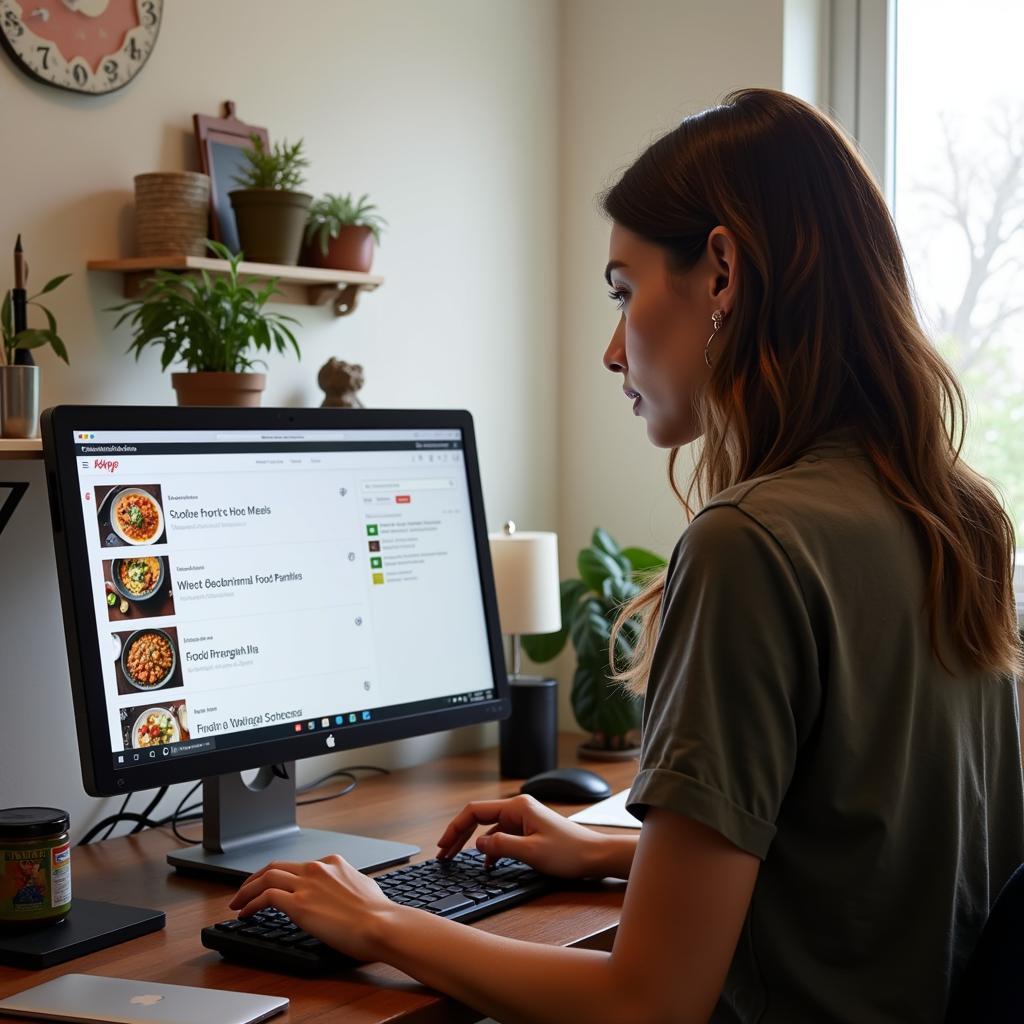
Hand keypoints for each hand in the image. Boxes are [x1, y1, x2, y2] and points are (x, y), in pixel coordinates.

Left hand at [229, 854, 396, 961]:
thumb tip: (347, 892)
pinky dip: (250, 903)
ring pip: (266, 876)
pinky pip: (265, 897)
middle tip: (244, 890)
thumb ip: (349, 885)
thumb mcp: (364, 887)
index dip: (281, 876)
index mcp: (333, 863)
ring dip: (247, 889)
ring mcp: (306, 884)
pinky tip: (244, 913)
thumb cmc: (378, 913)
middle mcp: (317, 868)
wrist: (381, 924)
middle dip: (256, 877)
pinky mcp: (298, 904)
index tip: (273, 886)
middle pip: (276, 865)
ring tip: (237, 902)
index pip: (298, 866)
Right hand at [436, 794, 605, 878]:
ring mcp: (524, 820)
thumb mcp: (532, 852)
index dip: (455, 827)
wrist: (597, 856)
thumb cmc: (570, 852)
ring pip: (489, 829)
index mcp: (517, 807)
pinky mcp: (529, 831)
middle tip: (443, 854)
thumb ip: (501, 846)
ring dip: (473, 843)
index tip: (442, 845)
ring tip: (457, 859)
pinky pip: (502, 837)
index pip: (475, 811)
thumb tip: (477, 844)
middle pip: (479, 818)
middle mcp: (519, 809)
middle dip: (459, 835)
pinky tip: (487, 863)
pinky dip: (491, 849)